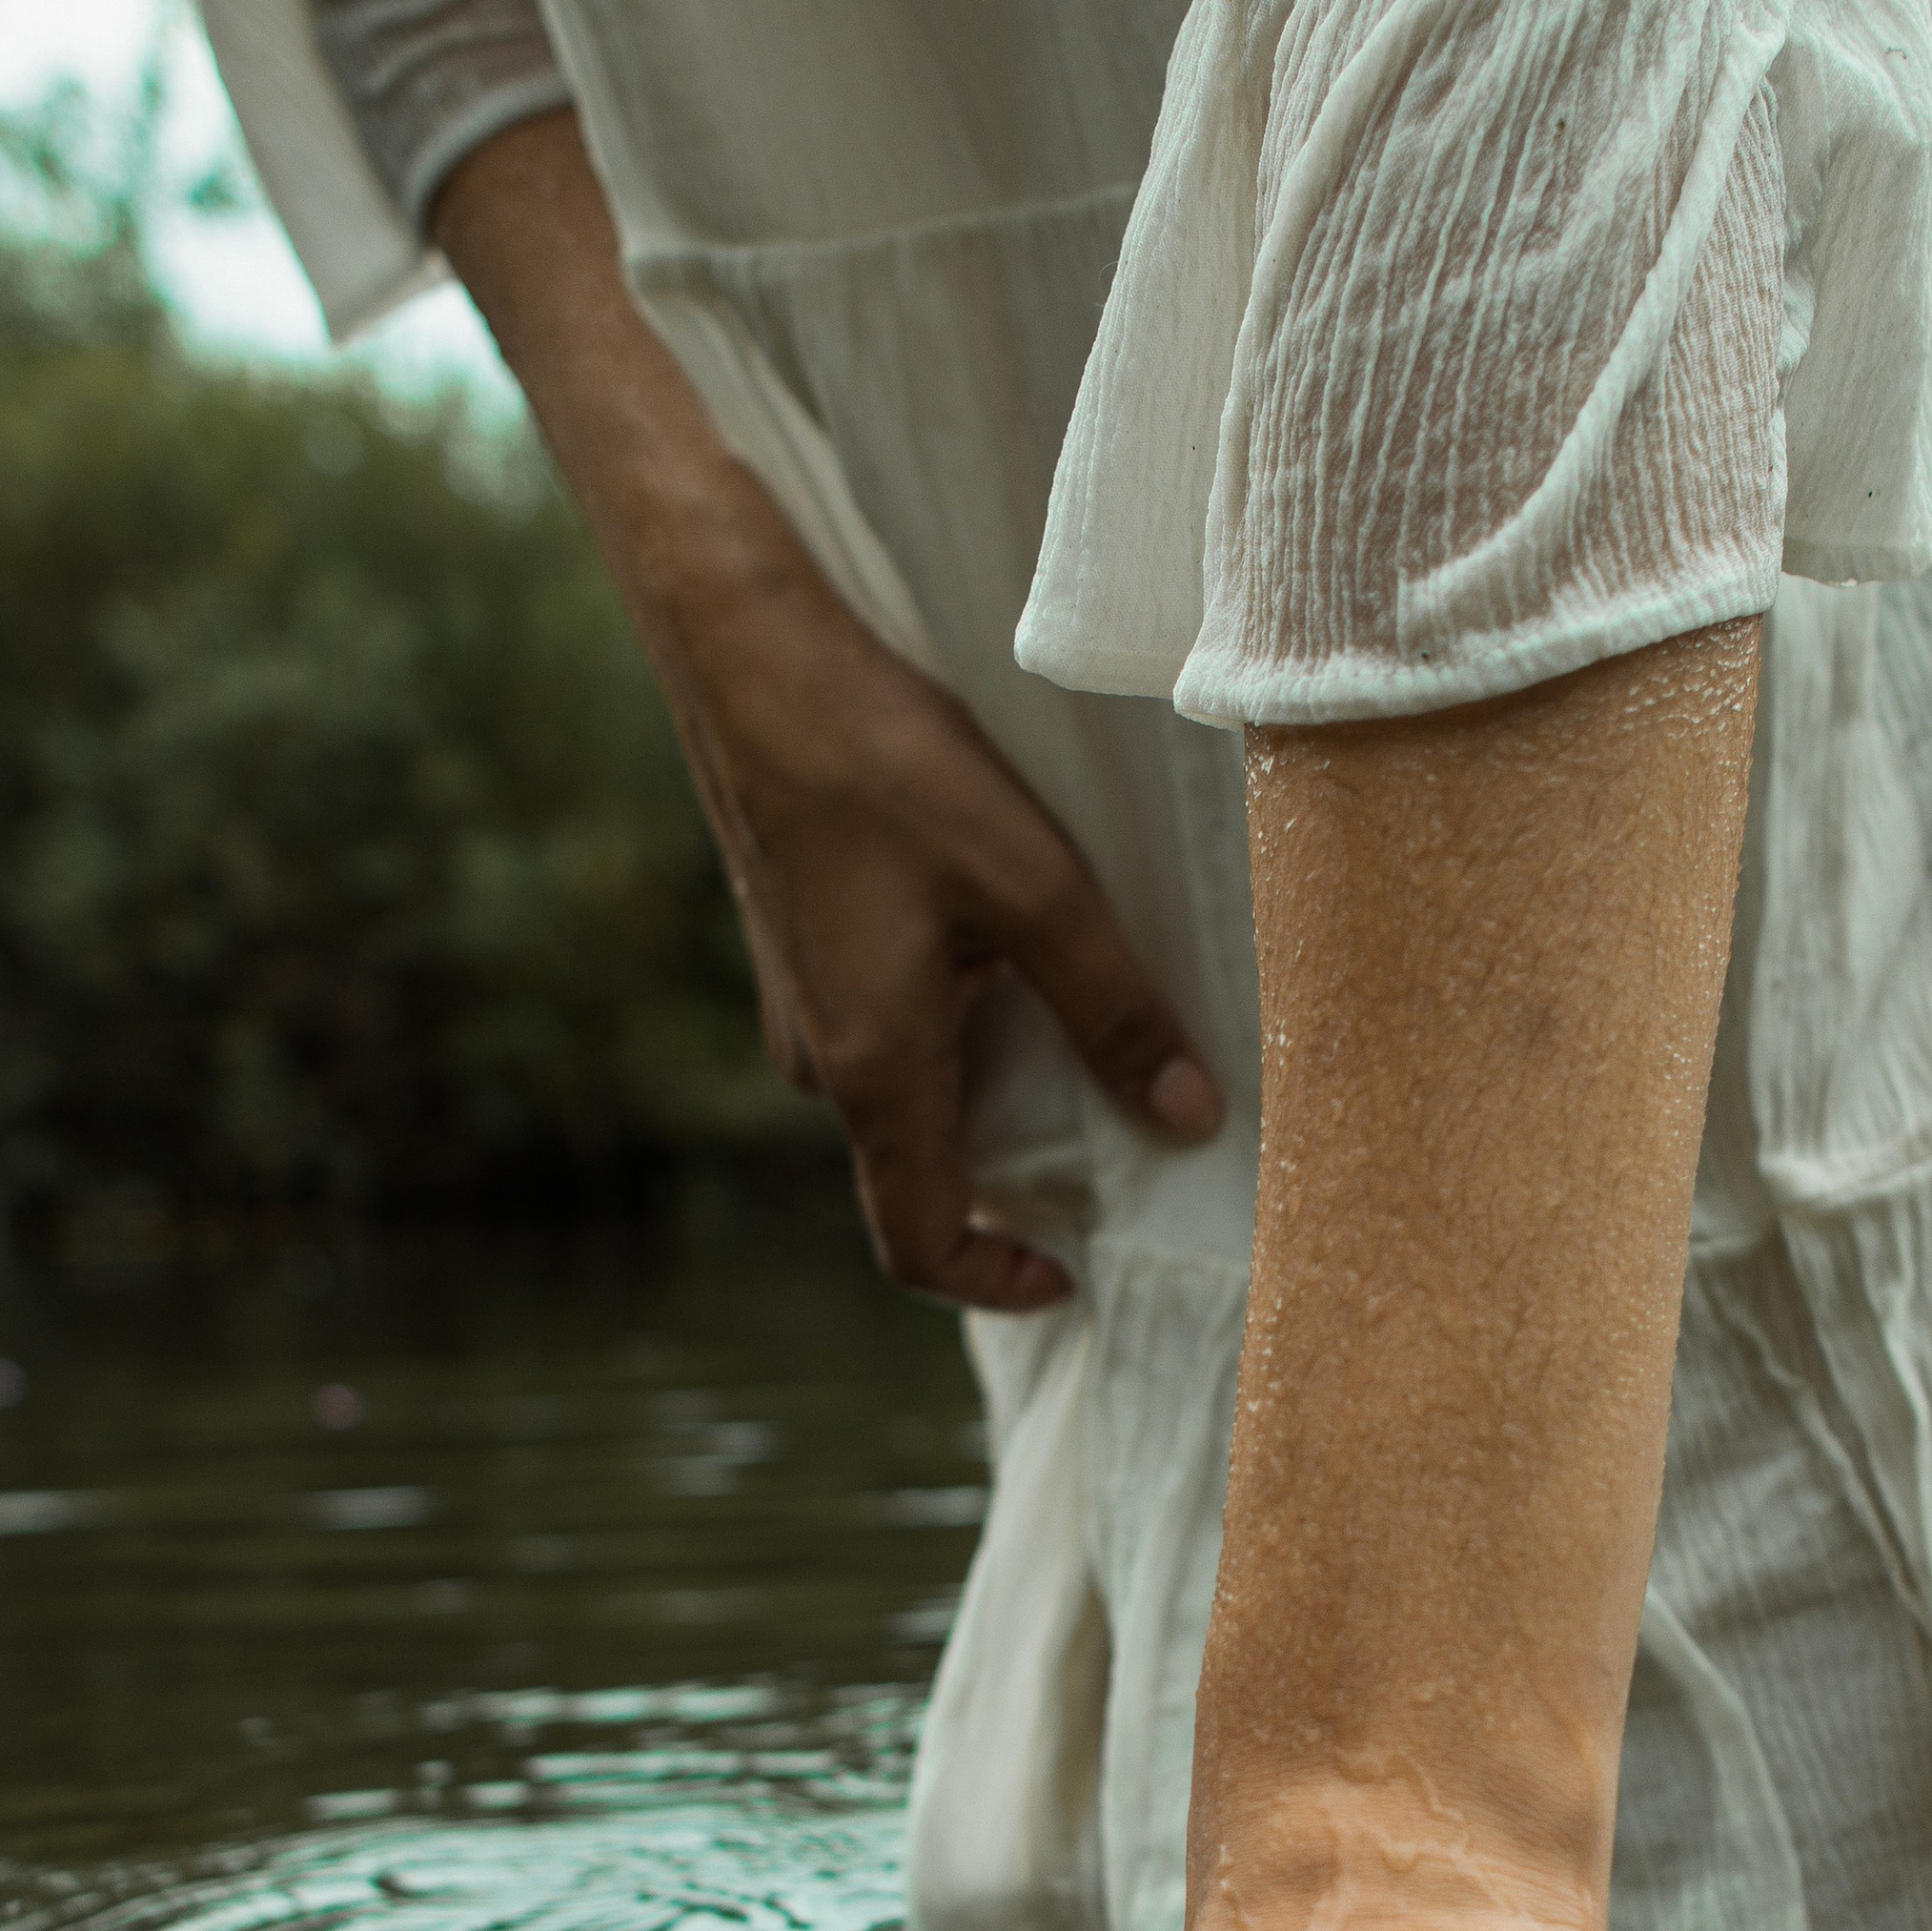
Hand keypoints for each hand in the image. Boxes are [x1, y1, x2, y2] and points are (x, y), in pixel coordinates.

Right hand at [429, 107, 1220, 1314]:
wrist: (744, 650)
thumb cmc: (878, 760)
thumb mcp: (1032, 887)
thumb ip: (1112, 1009)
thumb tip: (1188, 1115)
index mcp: (871, 1069)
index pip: (918, 1240)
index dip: (995, 1281)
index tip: (1070, 1273)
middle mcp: (823, 1058)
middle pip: (923, 1169)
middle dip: (1017, 1181)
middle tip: (1118, 1149)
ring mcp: (805, 1002)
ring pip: (909, 1094)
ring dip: (994, 1097)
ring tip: (1087, 1047)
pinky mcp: (804, 944)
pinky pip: (889, 1029)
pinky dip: (961, 1034)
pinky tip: (1013, 962)